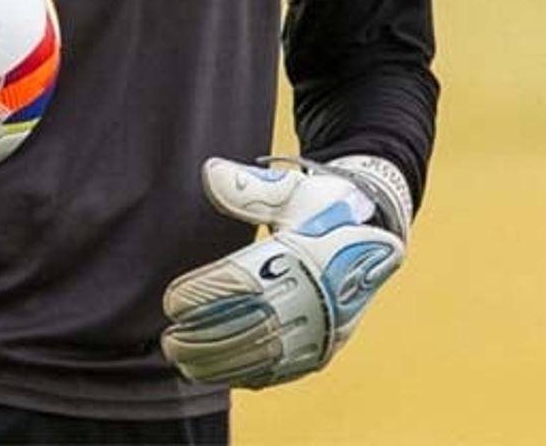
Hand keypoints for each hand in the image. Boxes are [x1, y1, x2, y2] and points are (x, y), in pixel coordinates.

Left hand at [160, 157, 404, 388]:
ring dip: (221, 363)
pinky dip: (248, 374)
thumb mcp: (293, 190)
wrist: (374, 231)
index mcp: (312, 252)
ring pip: (268, 356)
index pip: (248, 282)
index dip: (207, 295)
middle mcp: (324, 295)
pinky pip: (285, 369)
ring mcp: (329, 326)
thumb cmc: (324, 206)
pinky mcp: (328, 345)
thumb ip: (250, 188)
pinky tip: (217, 373)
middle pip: (254, 327)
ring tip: (184, 360)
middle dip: (206, 338)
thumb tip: (210, 172)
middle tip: (170, 338)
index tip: (174, 300)